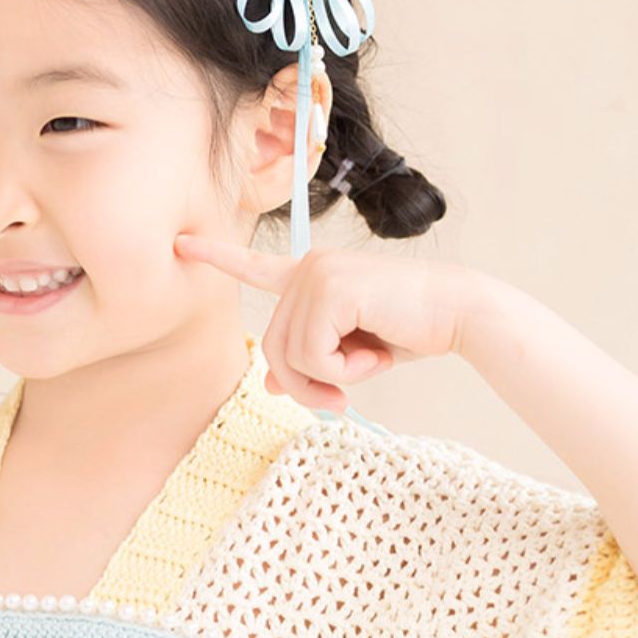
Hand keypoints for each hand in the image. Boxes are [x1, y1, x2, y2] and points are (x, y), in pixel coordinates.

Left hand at [174, 233, 471, 410]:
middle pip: (275, 349)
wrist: (457, 314)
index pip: (255, 267)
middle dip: (309, 384)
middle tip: (344, 392)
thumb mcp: (350, 353)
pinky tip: (375, 353)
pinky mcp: (329, 288)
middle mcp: (306, 267)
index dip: (218, 258)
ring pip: (291, 357)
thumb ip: (310, 363)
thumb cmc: (408, 330)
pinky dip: (344, 369)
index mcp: (309, 276)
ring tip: (368, 363)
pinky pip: (312, 354)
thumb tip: (271, 386)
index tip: (180, 245)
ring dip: (330, 379)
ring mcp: (315, 273)